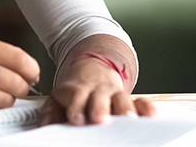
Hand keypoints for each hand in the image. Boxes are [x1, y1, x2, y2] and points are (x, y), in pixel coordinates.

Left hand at [38, 56, 154, 125]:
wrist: (91, 70)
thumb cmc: (75, 92)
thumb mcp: (59, 98)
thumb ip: (51, 111)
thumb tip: (45, 126)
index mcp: (78, 91)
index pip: (76, 97)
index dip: (76, 106)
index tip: (76, 118)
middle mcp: (97, 91)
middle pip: (100, 98)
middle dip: (100, 108)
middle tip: (100, 119)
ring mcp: (115, 95)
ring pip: (122, 99)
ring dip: (125, 109)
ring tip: (129, 120)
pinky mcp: (131, 100)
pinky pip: (141, 102)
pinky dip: (146, 108)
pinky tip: (151, 115)